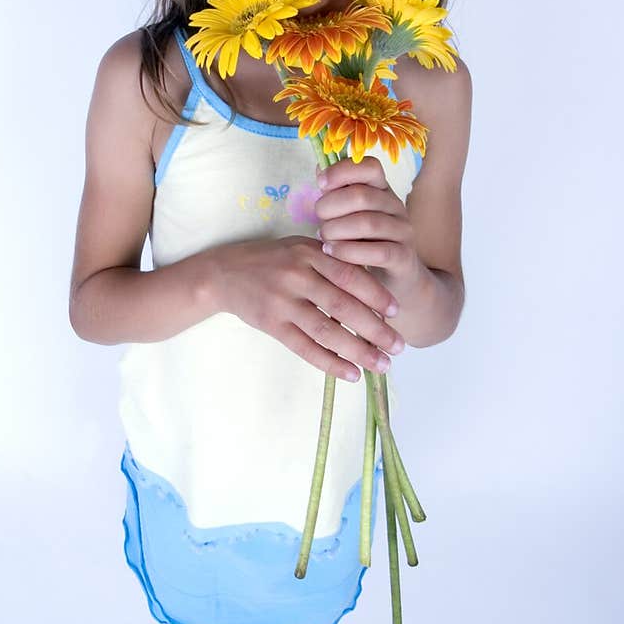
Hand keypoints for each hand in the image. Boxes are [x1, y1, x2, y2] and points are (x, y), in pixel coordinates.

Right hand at [210, 235, 405, 382]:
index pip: (350, 275)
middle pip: (343, 306)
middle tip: (399, 346)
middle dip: (375, 329)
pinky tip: (351, 374)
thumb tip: (373, 289)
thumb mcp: (301, 248)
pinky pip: (305, 348)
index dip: (376, 295)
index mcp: (309, 253)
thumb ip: (332, 262)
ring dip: (358, 351)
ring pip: (327, 331)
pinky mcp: (271, 325)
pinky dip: (330, 363)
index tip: (397, 312)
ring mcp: (283, 302)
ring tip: (381, 365)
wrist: (223, 273)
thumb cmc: (271, 260)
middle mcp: (297, 276)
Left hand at [314, 156, 423, 293]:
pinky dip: (348, 252)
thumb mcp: (347, 215)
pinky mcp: (404, 257)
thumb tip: (319, 167)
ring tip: (324, 239)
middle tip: (319, 222)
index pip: (370, 166)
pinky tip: (332, 252)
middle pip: (361, 195)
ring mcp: (402, 231)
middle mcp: (396, 206)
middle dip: (331, 207)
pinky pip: (377, 252)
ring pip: (368, 223)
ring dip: (337, 231)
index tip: (320, 184)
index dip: (342, 171)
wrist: (392, 279)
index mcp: (382, 189)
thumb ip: (335, 193)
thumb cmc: (361, 242)